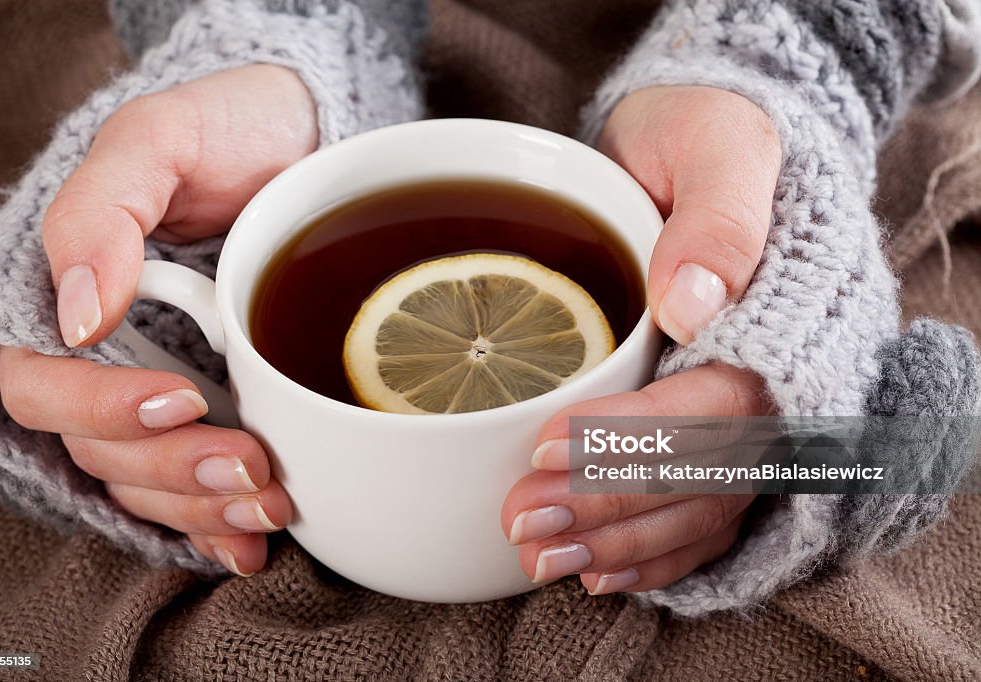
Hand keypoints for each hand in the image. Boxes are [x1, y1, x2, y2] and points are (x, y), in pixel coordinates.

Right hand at [0, 65, 318, 575]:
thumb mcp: (159, 139)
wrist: (304, 143)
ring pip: (147, 482)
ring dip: (202, 507)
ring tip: (270, 501)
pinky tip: (251, 540)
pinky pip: (192, 489)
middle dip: (172, 472)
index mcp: (70, 296)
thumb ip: (101, 210)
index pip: (43, 384)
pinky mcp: (214, 408)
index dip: (101, 409)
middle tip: (251, 465)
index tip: (177, 399)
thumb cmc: (226, 128)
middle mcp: (107, 354)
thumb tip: (77, 314)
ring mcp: (159, 386)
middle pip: (100, 449)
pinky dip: (217, 524)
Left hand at [501, 86, 781, 593]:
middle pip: (704, 474)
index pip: (714, 405)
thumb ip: (718, 216)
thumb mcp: (712, 145)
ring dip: (619, 542)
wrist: (702, 143)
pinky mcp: (715, 428)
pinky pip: (704, 513)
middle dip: (608, 506)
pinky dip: (652, 553)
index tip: (543, 447)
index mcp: (783, 322)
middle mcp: (776, 382)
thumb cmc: (704, 133)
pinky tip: (596, 571)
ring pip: (700, 507)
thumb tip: (694, 303)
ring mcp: (748, 413)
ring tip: (538, 559)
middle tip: (522, 524)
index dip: (633, 439)